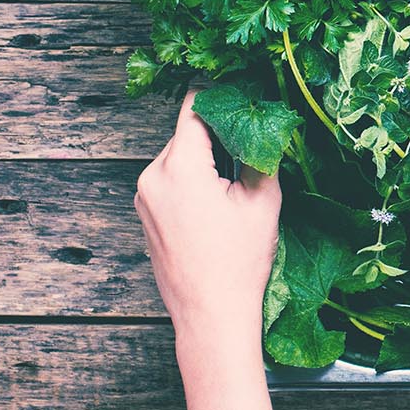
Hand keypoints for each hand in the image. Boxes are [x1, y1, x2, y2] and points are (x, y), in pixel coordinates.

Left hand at [135, 93, 282, 357]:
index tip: (242, 95)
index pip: (195, 108)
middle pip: (186, 134)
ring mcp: (144, 197)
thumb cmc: (239, 262)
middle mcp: (152, 177)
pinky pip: (169, 182)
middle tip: (250, 147)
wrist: (210, 314)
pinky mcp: (145, 214)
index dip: (220, 96)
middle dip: (217, 135)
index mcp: (181, 168)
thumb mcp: (263, 201)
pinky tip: (216, 206)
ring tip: (234, 185)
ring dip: (204, 160)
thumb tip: (265, 126)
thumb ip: (261, 155)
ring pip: (178, 158)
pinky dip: (192, 181)